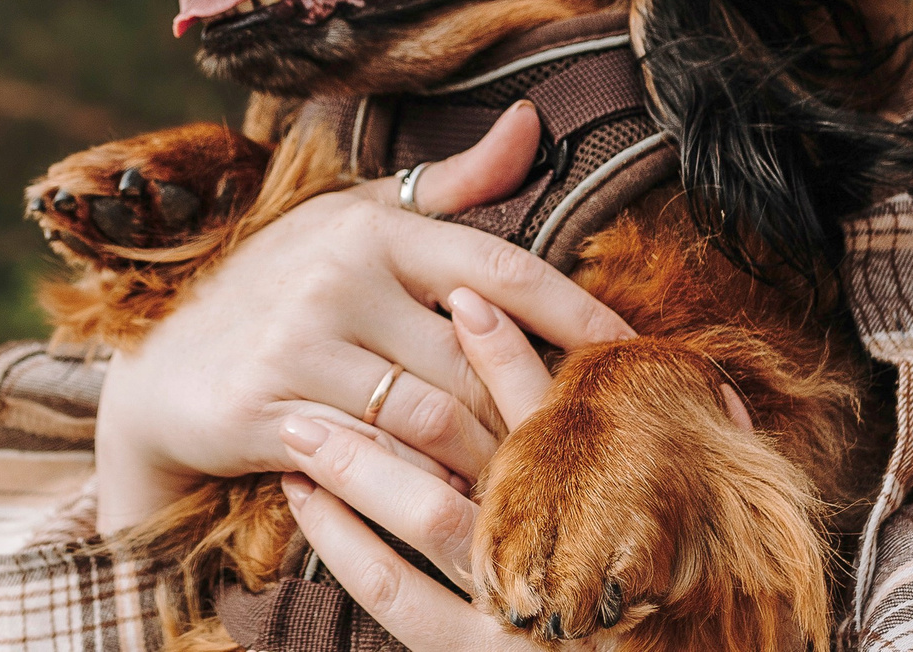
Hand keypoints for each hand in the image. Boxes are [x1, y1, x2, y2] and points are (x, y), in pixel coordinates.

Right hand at [92, 101, 632, 531]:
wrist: (162, 368)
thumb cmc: (280, 288)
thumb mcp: (357, 221)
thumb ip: (452, 188)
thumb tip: (529, 122)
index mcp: (371, 225)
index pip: (501, 267)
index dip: (579, 312)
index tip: (638, 353)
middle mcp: (336, 274)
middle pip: (478, 358)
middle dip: (535, 409)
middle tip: (594, 446)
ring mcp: (299, 343)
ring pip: (435, 417)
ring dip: (490, 459)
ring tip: (536, 485)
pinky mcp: (267, 409)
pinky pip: (377, 462)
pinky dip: (426, 489)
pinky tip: (460, 507)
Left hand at [277, 287, 569, 650]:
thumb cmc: (587, 574)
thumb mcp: (596, 504)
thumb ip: (554, 426)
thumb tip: (490, 312)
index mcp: (610, 511)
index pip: (559, 418)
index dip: (513, 355)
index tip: (463, 298)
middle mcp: (571, 561)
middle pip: (496, 458)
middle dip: (426, 400)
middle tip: (359, 349)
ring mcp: (521, 614)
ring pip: (433, 518)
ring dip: (362, 464)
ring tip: (302, 426)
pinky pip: (396, 593)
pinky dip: (342, 539)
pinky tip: (303, 496)